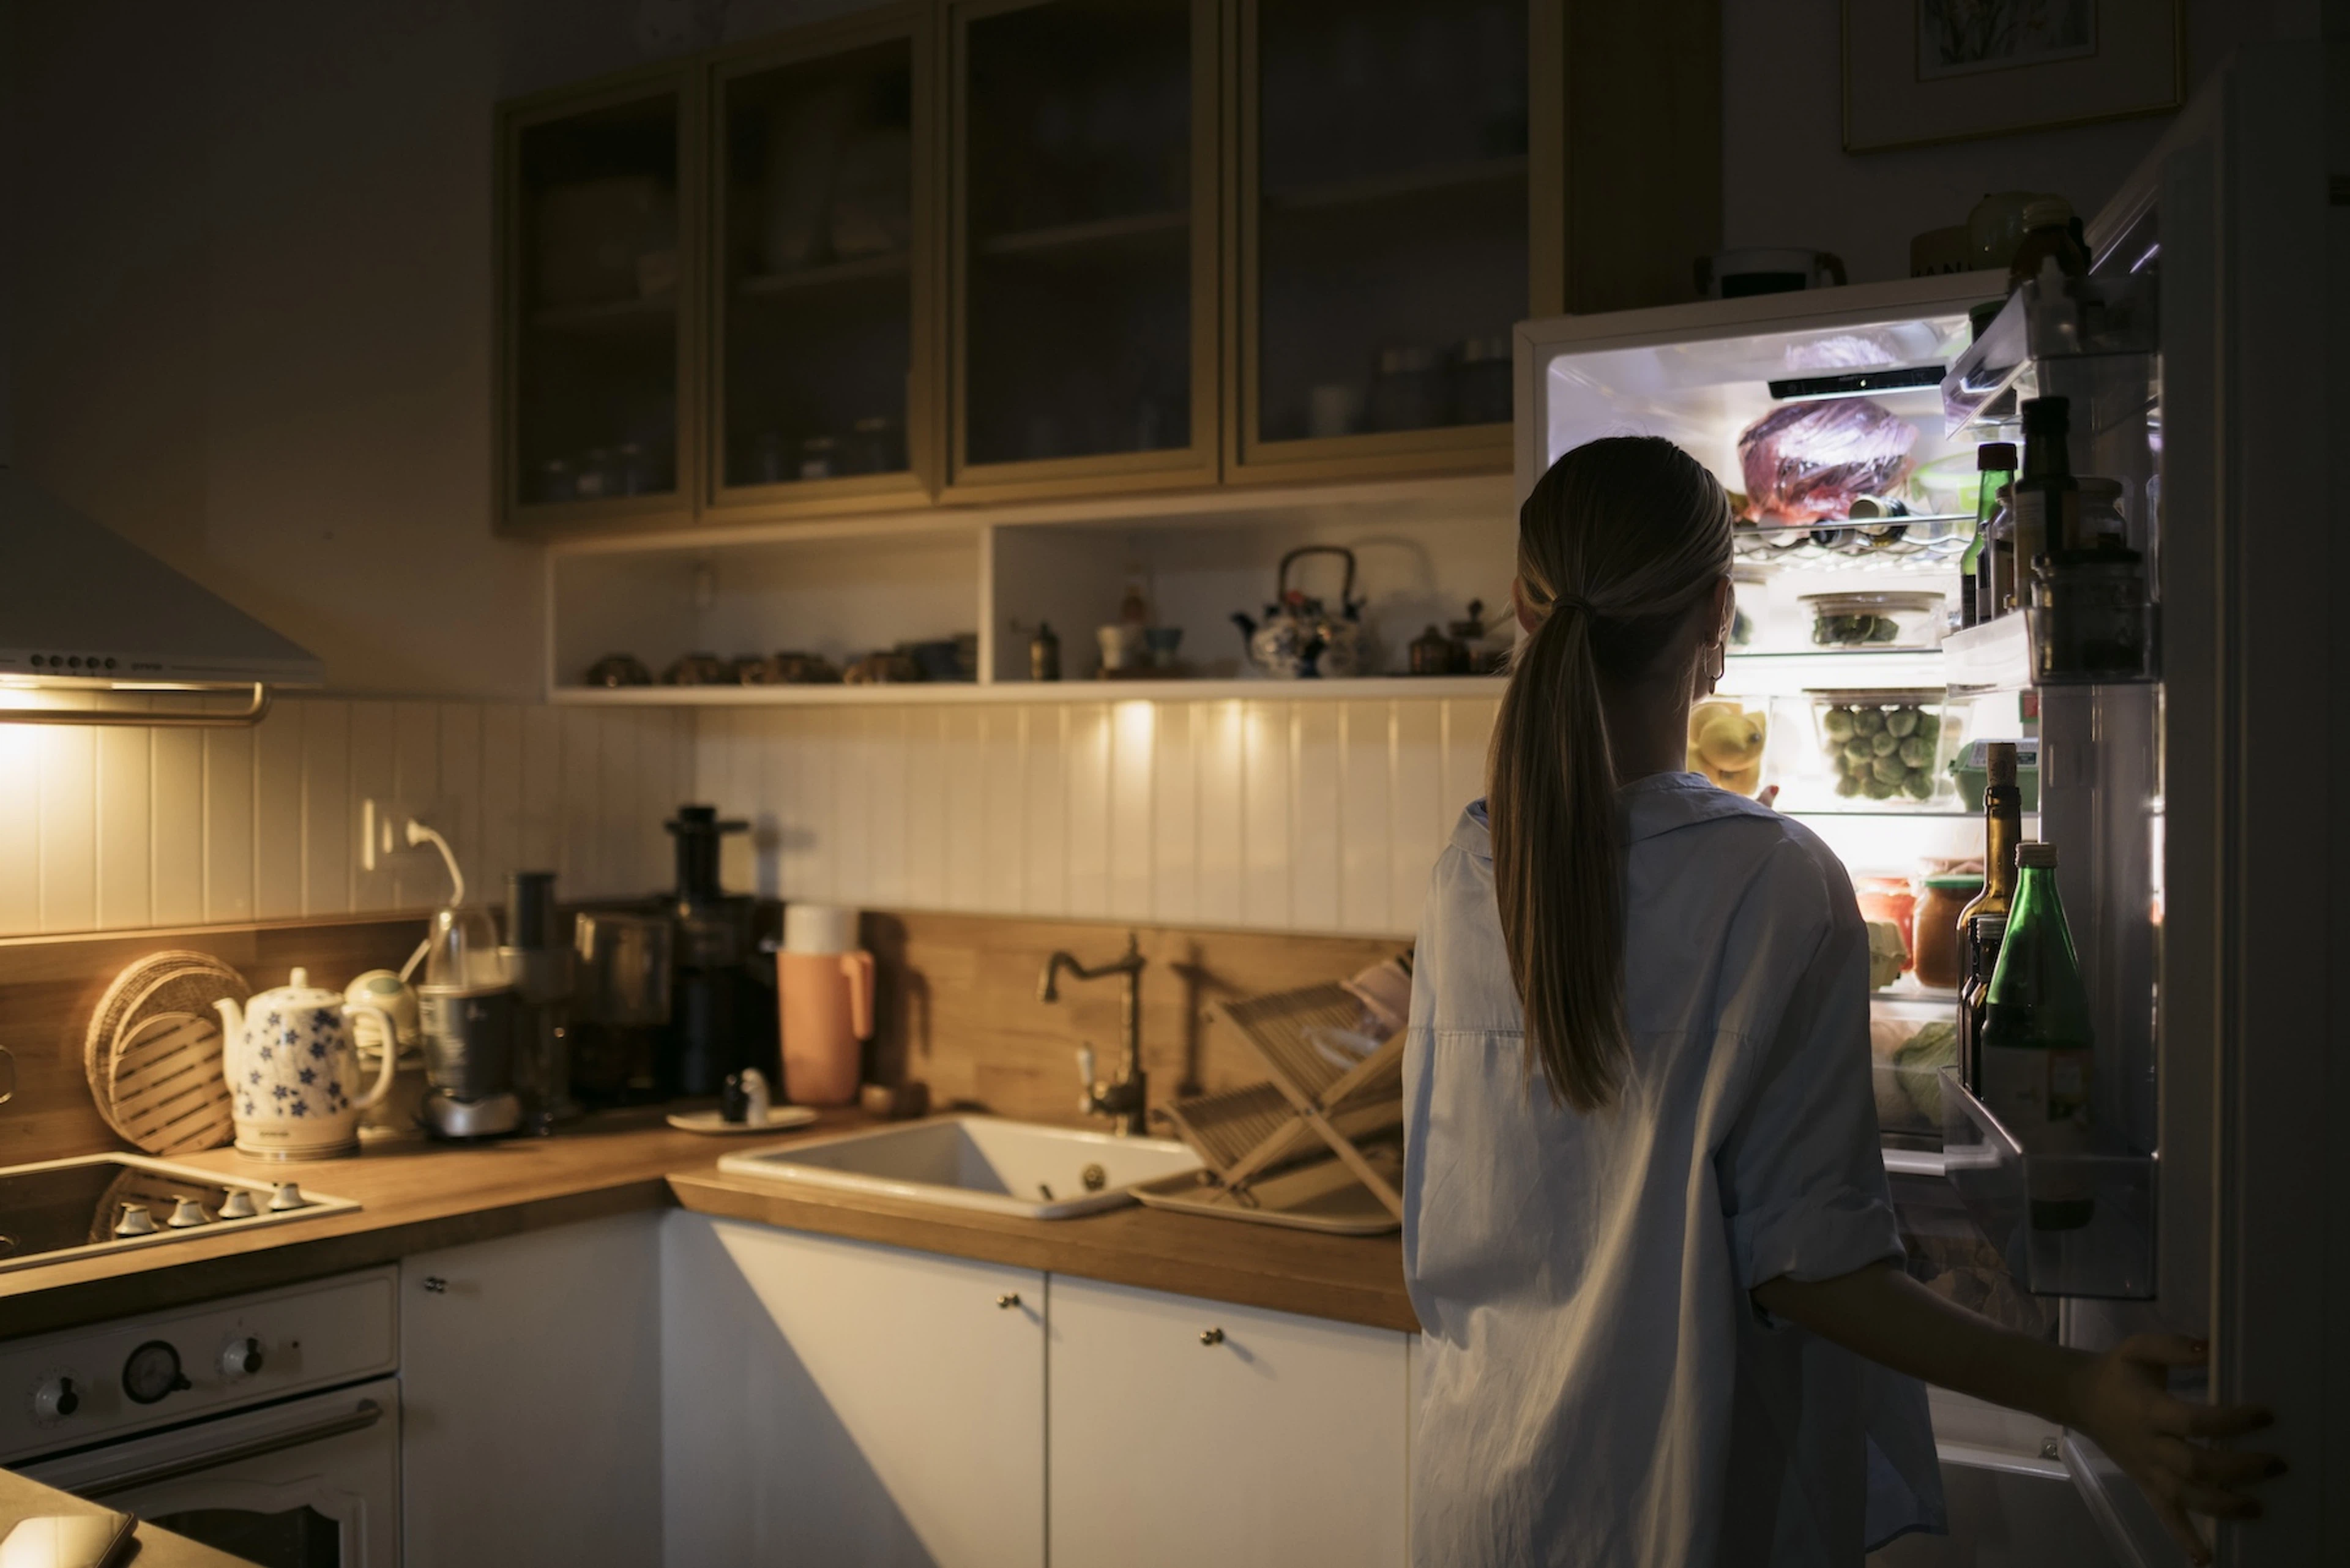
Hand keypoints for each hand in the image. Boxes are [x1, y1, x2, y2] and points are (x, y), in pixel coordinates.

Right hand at [2060, 1334, 2280, 1565]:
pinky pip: (2164, 1515)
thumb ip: (2173, 1347)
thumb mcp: (2137, 1349)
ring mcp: (2147, 1471)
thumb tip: (2212, 1347)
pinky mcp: (2145, 1484)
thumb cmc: (2115, 1372)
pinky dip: (2184, 1538)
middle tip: (2276, 1464)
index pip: (2194, 1422)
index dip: (2230, 1422)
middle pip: (2196, 1467)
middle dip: (2239, 1469)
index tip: (2265, 1416)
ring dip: (2223, 1506)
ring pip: (2186, 1497)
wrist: (2076, 1397)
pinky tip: (2206, 1557)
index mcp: (2149, 1411)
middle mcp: (2149, 1447)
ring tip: (2258, 1508)